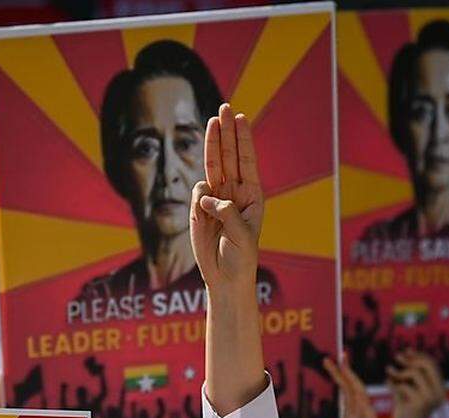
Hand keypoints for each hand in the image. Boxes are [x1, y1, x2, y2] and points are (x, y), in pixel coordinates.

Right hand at [191, 103, 263, 296]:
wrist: (224, 278)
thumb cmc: (240, 259)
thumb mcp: (241, 236)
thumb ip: (226, 212)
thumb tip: (205, 194)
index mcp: (251, 196)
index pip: (246, 161)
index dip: (243, 139)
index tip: (239, 118)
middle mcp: (234, 193)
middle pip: (230, 156)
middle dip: (227, 132)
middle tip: (224, 108)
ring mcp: (216, 199)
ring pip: (213, 165)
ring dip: (212, 144)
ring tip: (212, 121)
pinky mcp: (199, 209)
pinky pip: (196, 192)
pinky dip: (198, 195)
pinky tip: (203, 210)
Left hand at [287, 355, 383, 417]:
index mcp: (347, 416)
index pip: (344, 390)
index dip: (339, 375)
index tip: (328, 361)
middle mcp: (356, 416)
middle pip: (353, 388)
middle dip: (347, 371)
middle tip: (338, 355)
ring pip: (362, 397)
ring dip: (355, 382)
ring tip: (346, 368)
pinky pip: (368, 417)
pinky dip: (365, 407)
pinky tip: (361, 398)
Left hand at [386, 351, 444, 417]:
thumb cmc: (405, 407)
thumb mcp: (409, 387)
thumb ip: (410, 371)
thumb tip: (406, 351)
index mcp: (441, 389)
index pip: (432, 365)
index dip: (418, 356)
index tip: (406, 351)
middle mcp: (440, 394)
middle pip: (427, 365)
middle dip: (411, 359)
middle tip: (397, 357)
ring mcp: (431, 399)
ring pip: (415, 373)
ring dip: (399, 373)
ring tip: (390, 375)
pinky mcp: (419, 404)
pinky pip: (403, 385)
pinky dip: (393, 384)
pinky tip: (388, 387)